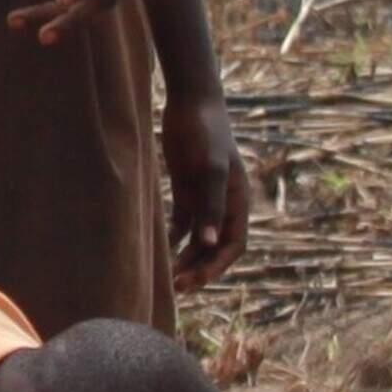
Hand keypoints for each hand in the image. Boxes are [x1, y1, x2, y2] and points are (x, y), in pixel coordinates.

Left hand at [164, 88, 249, 291]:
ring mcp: (204, 198)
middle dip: (198, 269)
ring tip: (163, 278)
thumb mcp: (208, 169)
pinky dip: (170, 240)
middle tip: (174, 288)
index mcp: (238, 201)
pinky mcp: (184, 190)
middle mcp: (224, 204)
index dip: (217, 266)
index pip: (234, 245)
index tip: (195, 282)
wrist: (191, 102)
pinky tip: (153, 252)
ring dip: (183, 258)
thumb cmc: (205, 133)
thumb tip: (209, 244)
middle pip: (214, 248)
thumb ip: (210, 206)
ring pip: (197, 239)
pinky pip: (180, 224)